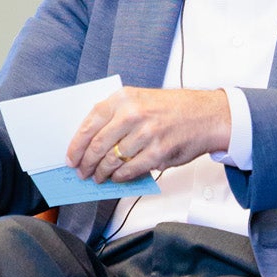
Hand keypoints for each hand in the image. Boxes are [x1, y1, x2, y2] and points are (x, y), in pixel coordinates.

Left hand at [67, 86, 232, 182]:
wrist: (206, 115)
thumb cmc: (173, 108)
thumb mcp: (140, 99)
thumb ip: (115, 115)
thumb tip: (91, 142)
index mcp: (124, 98)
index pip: (89, 123)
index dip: (76, 145)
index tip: (70, 157)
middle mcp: (133, 113)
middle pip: (97, 145)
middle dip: (86, 163)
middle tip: (83, 172)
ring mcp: (146, 133)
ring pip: (112, 160)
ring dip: (102, 173)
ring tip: (99, 177)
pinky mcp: (158, 152)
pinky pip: (130, 170)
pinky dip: (120, 177)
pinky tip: (117, 178)